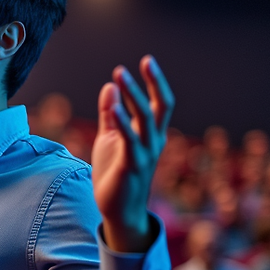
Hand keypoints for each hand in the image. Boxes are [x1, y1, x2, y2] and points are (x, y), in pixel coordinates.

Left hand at [91, 55, 174, 252]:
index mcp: (151, 134)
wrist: (117, 209)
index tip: (146, 61)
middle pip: (161, 106)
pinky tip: (113, 108)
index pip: (159, 103)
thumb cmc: (114, 172)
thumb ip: (110, 114)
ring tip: (120, 74)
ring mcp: (146, 153)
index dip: (154, 82)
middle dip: (153, 83)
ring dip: (133, 94)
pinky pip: (129, 140)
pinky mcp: (132, 165)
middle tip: (146, 60)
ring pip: (145, 118)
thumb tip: (109, 86)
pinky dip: (122, 122)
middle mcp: (154, 141)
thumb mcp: (109, 138)